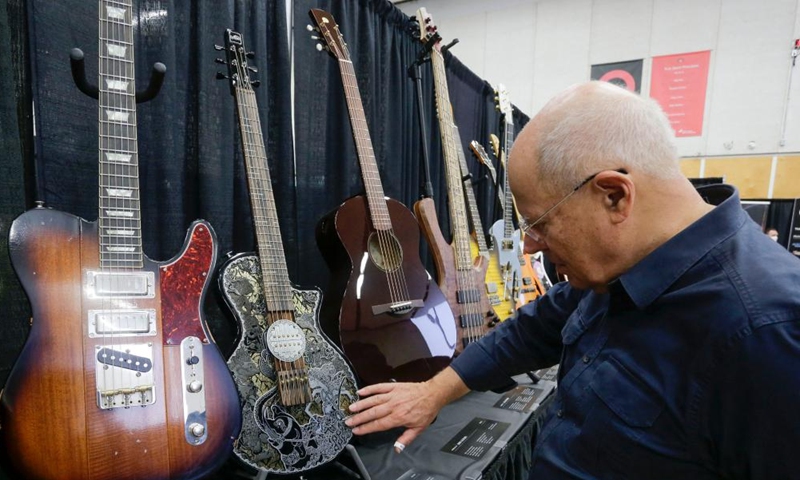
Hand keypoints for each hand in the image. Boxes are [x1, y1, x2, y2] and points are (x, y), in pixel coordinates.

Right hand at [345, 367, 469, 451]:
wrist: (432, 394)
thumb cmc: (425, 411)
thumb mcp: (418, 429)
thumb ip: (406, 439)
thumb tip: (397, 449)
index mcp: (398, 417)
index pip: (378, 424)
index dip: (366, 428)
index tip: (356, 430)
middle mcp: (393, 406)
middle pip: (373, 413)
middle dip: (359, 418)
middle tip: (348, 421)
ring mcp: (392, 395)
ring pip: (373, 400)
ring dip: (361, 404)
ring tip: (351, 408)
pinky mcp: (393, 386)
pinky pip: (379, 387)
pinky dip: (369, 389)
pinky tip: (360, 392)